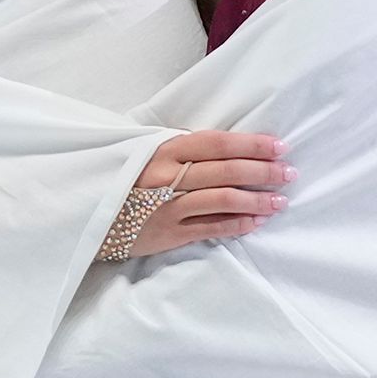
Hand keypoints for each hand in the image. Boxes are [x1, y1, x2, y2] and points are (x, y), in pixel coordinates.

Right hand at [122, 131, 295, 258]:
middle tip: (289, 173)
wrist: (87, 212)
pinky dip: (237, 224)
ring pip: (223, 200)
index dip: (251, 144)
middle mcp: (167, 176)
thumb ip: (179, 148)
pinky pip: (210, 228)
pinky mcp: (168, 233)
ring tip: (280, 201)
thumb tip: (226, 146)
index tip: (279, 146)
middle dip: (263, 171)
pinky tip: (256, 221)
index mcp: (162, 149)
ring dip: (257, 200)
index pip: (216, 143)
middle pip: (226, 171)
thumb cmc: (122, 177)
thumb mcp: (144, 152)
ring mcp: (168, 207)